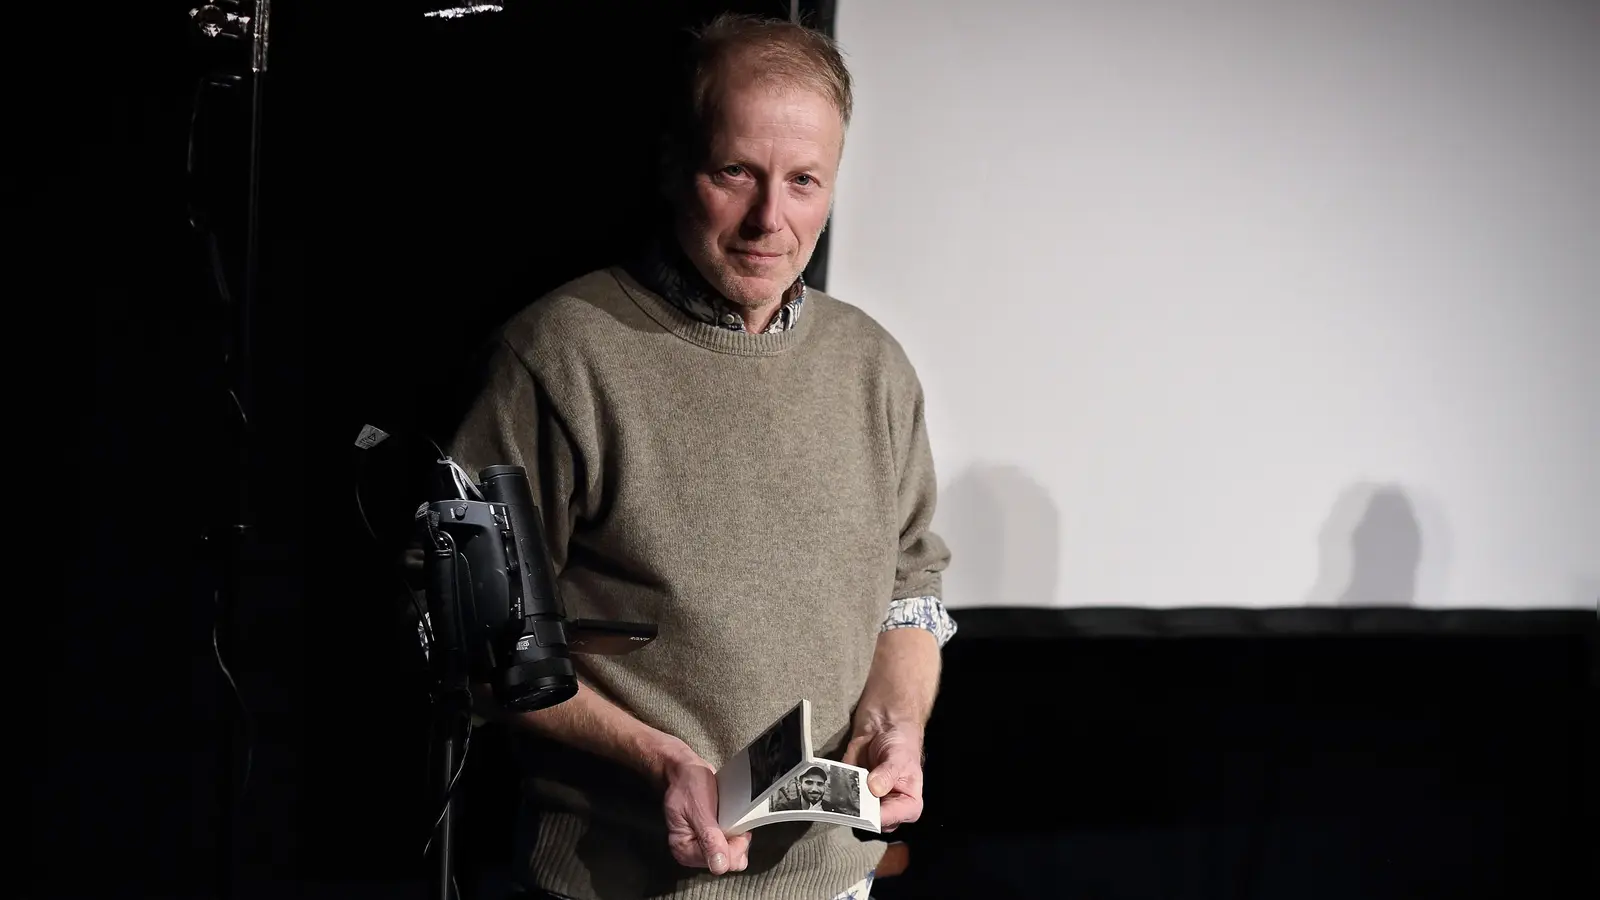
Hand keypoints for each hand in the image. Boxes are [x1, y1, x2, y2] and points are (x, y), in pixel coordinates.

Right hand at [661, 754, 750, 874]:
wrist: (686, 770)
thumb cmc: (688, 784)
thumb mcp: (699, 809)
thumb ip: (709, 839)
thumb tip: (719, 866)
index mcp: (684, 850)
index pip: (719, 864)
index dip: (733, 846)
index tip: (736, 825)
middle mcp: (692, 853)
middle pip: (728, 862)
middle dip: (736, 841)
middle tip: (732, 818)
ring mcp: (702, 846)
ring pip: (733, 854)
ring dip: (737, 835)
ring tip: (730, 816)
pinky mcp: (711, 839)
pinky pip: (732, 843)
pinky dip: (736, 831)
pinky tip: (731, 817)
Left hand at [842, 722, 924, 831]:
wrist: (884, 729)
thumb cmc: (900, 746)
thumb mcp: (899, 757)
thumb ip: (888, 773)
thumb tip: (875, 788)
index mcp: (908, 806)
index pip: (890, 819)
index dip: (875, 815)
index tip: (863, 807)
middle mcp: (888, 809)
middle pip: (869, 820)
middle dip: (857, 810)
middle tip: (850, 796)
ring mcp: (868, 803)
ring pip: (853, 812)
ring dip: (843, 802)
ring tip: (840, 788)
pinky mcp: (852, 794)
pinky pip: (840, 798)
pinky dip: (834, 792)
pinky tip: (832, 783)